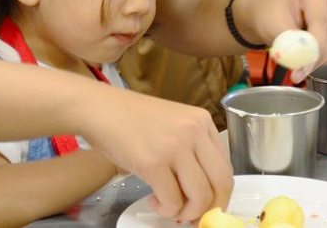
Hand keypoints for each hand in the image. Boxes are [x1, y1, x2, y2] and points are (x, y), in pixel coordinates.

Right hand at [82, 88, 232, 221]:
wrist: (100, 109)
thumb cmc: (131, 119)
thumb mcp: (173, 124)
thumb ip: (191, 150)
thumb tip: (203, 191)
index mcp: (202, 121)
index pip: (226, 166)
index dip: (219, 193)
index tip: (206, 205)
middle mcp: (194, 131)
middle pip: (222, 183)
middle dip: (210, 208)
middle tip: (193, 216)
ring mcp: (175, 146)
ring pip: (200, 197)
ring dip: (186, 212)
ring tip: (169, 207)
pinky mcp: (153, 163)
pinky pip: (173, 201)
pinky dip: (165, 210)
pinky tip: (153, 200)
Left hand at [235, 0, 326, 81]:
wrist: (269, 14)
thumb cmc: (270, 15)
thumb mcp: (272, 27)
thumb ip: (289, 44)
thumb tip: (302, 62)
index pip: (321, 23)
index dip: (312, 49)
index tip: (299, 70)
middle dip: (317, 57)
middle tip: (298, 72)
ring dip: (325, 58)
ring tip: (302, 60)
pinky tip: (312, 55)